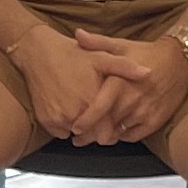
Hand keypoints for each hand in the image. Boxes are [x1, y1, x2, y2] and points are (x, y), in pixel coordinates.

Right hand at [7, 26, 124, 146]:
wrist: (38, 53)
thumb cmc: (72, 54)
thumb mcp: (101, 57)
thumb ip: (126, 68)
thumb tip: (149, 73)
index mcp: (91, 99)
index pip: (108, 129)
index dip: (113, 129)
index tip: (114, 124)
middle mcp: (74, 113)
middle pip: (93, 134)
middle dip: (98, 130)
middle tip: (100, 119)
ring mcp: (58, 119)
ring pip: (77, 134)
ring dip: (83, 128)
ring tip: (84, 111)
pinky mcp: (46, 121)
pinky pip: (62, 132)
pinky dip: (67, 126)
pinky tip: (69, 110)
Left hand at [69, 28, 187, 143]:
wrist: (180, 60)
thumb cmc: (146, 53)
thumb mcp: (121, 46)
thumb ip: (97, 43)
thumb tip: (77, 34)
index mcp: (119, 83)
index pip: (98, 109)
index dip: (85, 122)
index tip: (74, 129)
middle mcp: (131, 100)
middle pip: (105, 126)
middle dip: (90, 134)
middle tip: (79, 138)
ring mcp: (144, 112)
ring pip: (118, 133)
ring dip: (105, 137)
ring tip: (94, 137)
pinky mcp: (155, 121)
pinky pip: (133, 137)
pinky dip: (122, 136)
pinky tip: (115, 132)